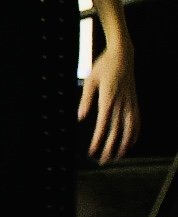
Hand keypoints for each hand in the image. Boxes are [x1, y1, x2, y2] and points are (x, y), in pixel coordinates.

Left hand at [78, 40, 139, 161]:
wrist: (122, 55)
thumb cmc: (103, 66)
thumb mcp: (90, 80)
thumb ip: (85, 100)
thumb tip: (80, 118)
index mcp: (108, 99)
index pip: (103, 126)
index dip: (98, 141)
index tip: (92, 151)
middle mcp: (121, 104)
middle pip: (116, 131)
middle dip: (109, 148)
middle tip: (102, 161)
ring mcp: (130, 103)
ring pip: (129, 129)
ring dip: (124, 144)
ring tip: (118, 156)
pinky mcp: (134, 101)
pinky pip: (137, 120)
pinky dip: (135, 133)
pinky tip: (131, 142)